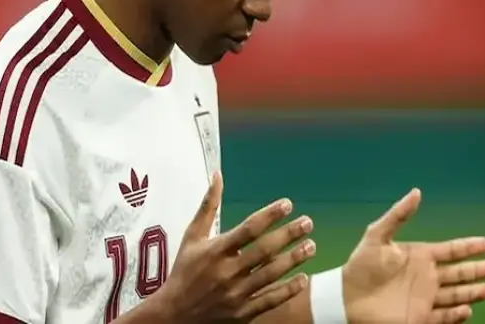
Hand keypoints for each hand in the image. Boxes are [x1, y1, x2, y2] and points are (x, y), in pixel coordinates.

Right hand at [153, 172, 316, 322]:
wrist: (174, 315)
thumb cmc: (184, 271)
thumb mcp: (192, 237)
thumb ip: (208, 206)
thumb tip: (217, 175)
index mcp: (215, 250)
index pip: (248, 229)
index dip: (270, 215)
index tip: (287, 204)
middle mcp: (227, 271)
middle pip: (264, 250)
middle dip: (288, 235)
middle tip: (308, 222)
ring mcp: (236, 294)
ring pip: (271, 274)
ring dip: (294, 259)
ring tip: (311, 245)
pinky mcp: (243, 313)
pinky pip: (270, 300)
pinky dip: (288, 290)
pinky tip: (303, 278)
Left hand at [342, 189, 484, 323]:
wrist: (346, 296)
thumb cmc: (360, 264)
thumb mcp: (377, 235)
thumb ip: (398, 215)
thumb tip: (416, 192)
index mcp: (419, 256)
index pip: (450, 251)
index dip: (468, 247)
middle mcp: (425, 277)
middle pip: (458, 273)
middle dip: (476, 270)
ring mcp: (424, 298)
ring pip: (455, 295)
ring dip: (470, 292)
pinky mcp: (419, 317)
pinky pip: (443, 317)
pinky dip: (456, 315)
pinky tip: (467, 310)